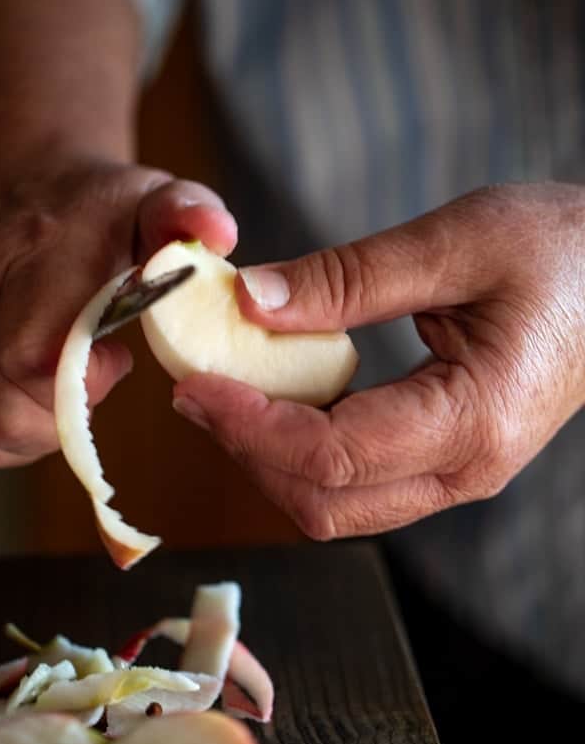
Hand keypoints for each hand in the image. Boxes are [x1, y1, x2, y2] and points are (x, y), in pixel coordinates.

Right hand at [0, 152, 236, 469]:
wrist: (11, 183)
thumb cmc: (96, 208)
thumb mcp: (156, 198)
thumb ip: (188, 213)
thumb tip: (218, 234)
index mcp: (27, 252)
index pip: (31, 358)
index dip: (79, 386)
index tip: (114, 358)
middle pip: (1, 413)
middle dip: (62, 421)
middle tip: (92, 377)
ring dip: (34, 429)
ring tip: (62, 382)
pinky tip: (26, 392)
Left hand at [172, 183, 584, 538]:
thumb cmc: (566, 251)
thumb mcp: (458, 241)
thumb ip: (349, 277)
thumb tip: (251, 302)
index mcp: (474, 421)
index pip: (331, 457)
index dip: (249, 426)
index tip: (196, 385)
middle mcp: (465, 469)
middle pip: (323, 502)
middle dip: (247, 451)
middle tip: (196, 391)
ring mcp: (456, 473)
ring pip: (335, 503)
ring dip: (269, 456)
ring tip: (226, 392)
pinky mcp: (443, 460)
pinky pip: (355, 480)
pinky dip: (301, 449)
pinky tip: (277, 397)